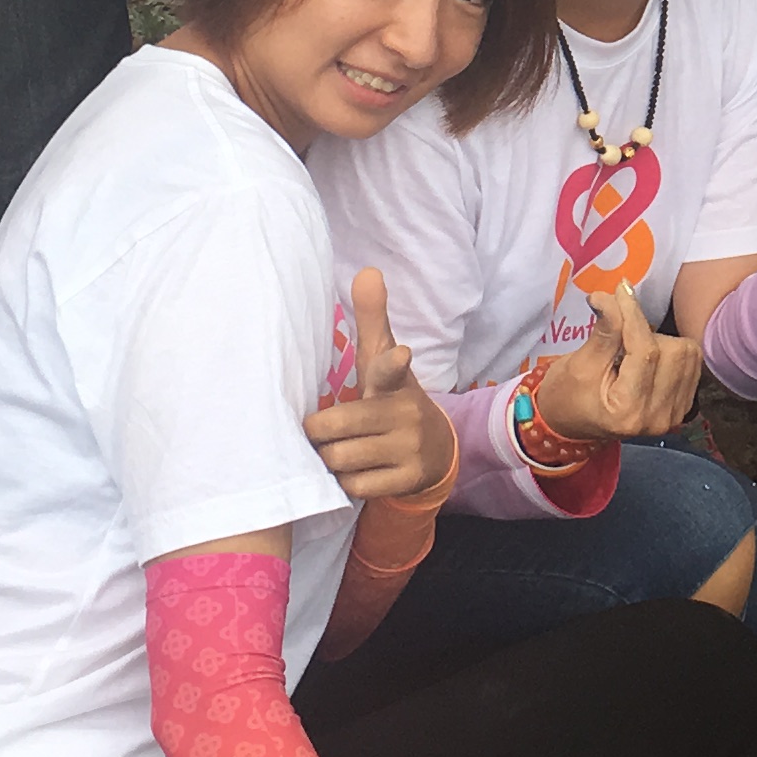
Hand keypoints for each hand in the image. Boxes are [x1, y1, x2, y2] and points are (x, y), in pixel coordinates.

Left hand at [308, 273, 454, 502]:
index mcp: (395, 380)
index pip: (391, 368)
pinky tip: (357, 472)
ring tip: (341, 451)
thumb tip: (367, 270)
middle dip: (321, 433)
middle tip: (322, 432)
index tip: (400, 355)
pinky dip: (347, 482)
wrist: (435, 450)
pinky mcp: (408, 479)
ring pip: (341, 459)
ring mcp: (409, 448)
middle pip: (336, 428)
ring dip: (331, 459)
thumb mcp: (383, 362)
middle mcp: (405, 412)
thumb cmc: (392, 399)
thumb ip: (372, 320)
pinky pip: (355, 486)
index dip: (392, 362)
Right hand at [531, 284, 703, 444]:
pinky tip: (649, 359)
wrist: (571, 423)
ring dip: (661, 341)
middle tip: (621, 335)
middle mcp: (658, 416)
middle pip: (673, 350)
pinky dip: (672, 353)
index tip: (621, 289)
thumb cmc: (568, 395)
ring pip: (687, 354)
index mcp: (628, 410)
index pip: (644, 350)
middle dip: (646, 332)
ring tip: (633, 351)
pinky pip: (691, 364)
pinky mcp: (682, 408)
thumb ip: (604, 330)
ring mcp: (674, 415)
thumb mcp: (580, 363)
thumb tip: (613, 295)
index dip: (633, 313)